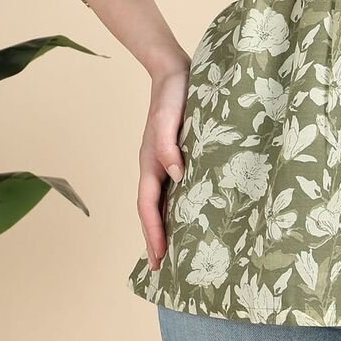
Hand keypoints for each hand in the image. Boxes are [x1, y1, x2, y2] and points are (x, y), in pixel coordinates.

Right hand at [137, 52, 190, 270]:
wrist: (175, 71)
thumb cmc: (172, 95)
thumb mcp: (168, 119)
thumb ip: (167, 147)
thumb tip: (176, 176)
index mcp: (150, 162)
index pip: (149, 207)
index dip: (153, 234)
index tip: (158, 260)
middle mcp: (156, 166)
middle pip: (153, 210)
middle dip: (156, 239)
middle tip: (164, 269)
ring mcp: (166, 161)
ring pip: (164, 200)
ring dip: (166, 225)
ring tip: (176, 251)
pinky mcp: (179, 153)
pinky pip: (176, 186)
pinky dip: (179, 205)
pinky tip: (192, 212)